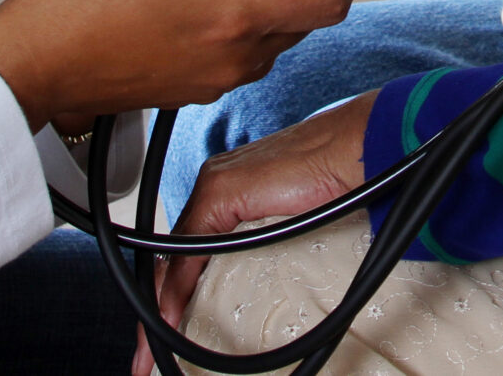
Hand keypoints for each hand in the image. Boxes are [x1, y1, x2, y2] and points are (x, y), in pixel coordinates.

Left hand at [149, 94, 373, 334]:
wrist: (355, 150)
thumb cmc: (338, 183)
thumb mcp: (291, 223)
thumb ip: (267, 240)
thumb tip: (266, 277)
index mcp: (227, 188)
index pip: (189, 248)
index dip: (175, 290)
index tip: (168, 326)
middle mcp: (213, 184)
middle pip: (174, 254)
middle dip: (157, 305)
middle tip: (147, 352)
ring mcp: (214, 186)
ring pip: (173, 258)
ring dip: (159, 307)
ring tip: (151, 348)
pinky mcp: (220, 192)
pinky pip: (188, 254)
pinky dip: (176, 290)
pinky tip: (169, 318)